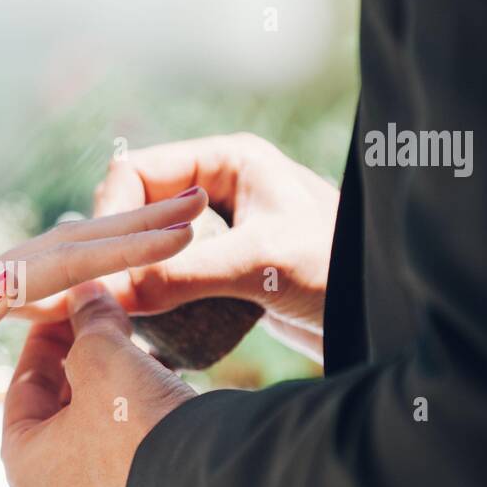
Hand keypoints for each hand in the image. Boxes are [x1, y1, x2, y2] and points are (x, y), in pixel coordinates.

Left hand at [0, 191, 207, 392]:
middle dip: (131, 230)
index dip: (121, 247)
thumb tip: (2, 288)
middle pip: (64, 250)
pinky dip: (60, 279)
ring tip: (156, 231)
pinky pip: (18, 291)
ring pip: (47, 264)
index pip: (58, 263)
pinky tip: (66, 285)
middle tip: (195, 206)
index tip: (180, 225)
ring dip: (105, 248)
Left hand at [0, 282, 193, 486]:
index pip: (22, 389)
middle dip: (81, 360)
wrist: (210, 486)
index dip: (44, 340)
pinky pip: (132, 449)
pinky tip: (161, 381)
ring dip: (113, 385)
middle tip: (101, 320)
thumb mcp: (102, 356)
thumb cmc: (134, 425)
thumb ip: (88, 321)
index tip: (65, 309)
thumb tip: (87, 294)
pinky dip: (140, 414)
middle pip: (59, 410)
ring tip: (135, 346)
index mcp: (25, 467)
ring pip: (99, 429)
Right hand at [92, 133, 337, 361]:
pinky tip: (142, 326)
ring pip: (144, 249)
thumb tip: (112, 291)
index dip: (112, 215)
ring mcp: (217, 234)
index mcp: (226, 160)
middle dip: (114, 250)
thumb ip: (184, 273)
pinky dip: (149, 300)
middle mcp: (217, 191)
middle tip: (99, 294)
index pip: (136, 172)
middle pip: (133, 211)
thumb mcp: (260, 264)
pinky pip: (165, 280)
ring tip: (113, 313)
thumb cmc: (341, 271)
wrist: (387, 317)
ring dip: (128, 278)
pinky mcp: (221, 273)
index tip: (102, 264)